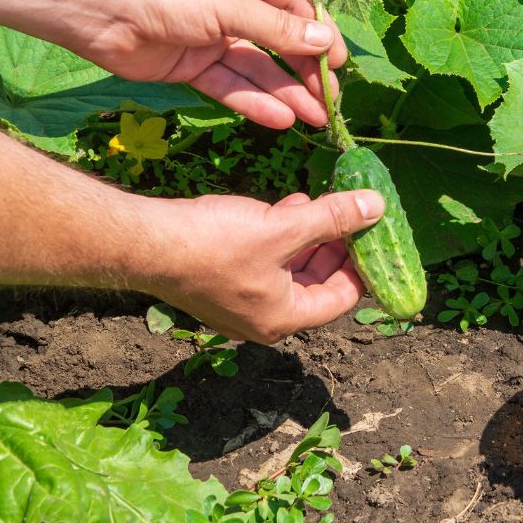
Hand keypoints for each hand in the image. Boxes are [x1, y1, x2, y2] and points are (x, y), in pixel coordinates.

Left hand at [72, 0, 348, 129]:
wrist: (97, 6)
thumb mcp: (230, 5)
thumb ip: (277, 30)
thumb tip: (326, 42)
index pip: (295, 8)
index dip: (320, 36)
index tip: (341, 63)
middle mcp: (232, 8)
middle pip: (280, 44)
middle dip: (307, 73)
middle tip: (332, 103)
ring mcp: (212, 39)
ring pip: (258, 71)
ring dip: (287, 94)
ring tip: (317, 119)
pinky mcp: (192, 67)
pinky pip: (231, 87)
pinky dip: (254, 103)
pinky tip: (280, 120)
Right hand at [143, 190, 383, 343]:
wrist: (146, 244)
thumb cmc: (215, 243)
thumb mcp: (284, 228)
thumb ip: (332, 218)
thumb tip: (376, 207)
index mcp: (284, 318)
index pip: (342, 298)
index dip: (361, 265)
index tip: (373, 234)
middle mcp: (263, 320)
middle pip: (316, 285)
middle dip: (334, 246)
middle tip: (351, 214)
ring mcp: (239, 304)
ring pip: (289, 271)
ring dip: (308, 237)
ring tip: (320, 202)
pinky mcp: (220, 283)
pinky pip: (264, 263)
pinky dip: (280, 237)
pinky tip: (285, 205)